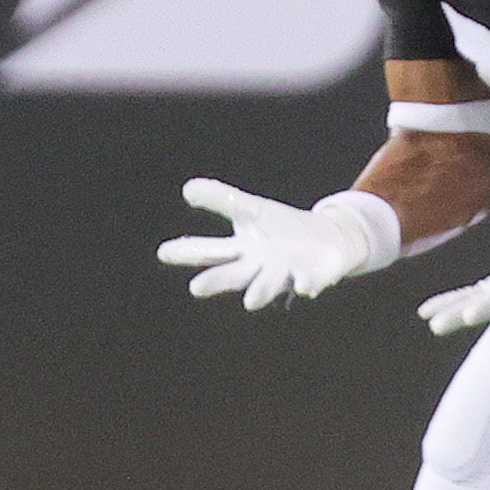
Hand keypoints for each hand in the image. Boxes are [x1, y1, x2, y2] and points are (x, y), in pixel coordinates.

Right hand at [158, 178, 375, 309]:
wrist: (326, 243)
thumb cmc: (279, 229)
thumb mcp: (250, 210)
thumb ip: (222, 199)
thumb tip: (188, 187)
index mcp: (239, 252)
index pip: (209, 250)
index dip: (187, 251)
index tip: (163, 252)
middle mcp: (256, 268)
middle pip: (231, 275)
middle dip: (215, 282)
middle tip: (195, 288)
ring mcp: (283, 274)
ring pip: (267, 285)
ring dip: (259, 291)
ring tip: (250, 301)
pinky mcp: (309, 276)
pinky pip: (305, 282)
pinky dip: (303, 284)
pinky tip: (302, 287)